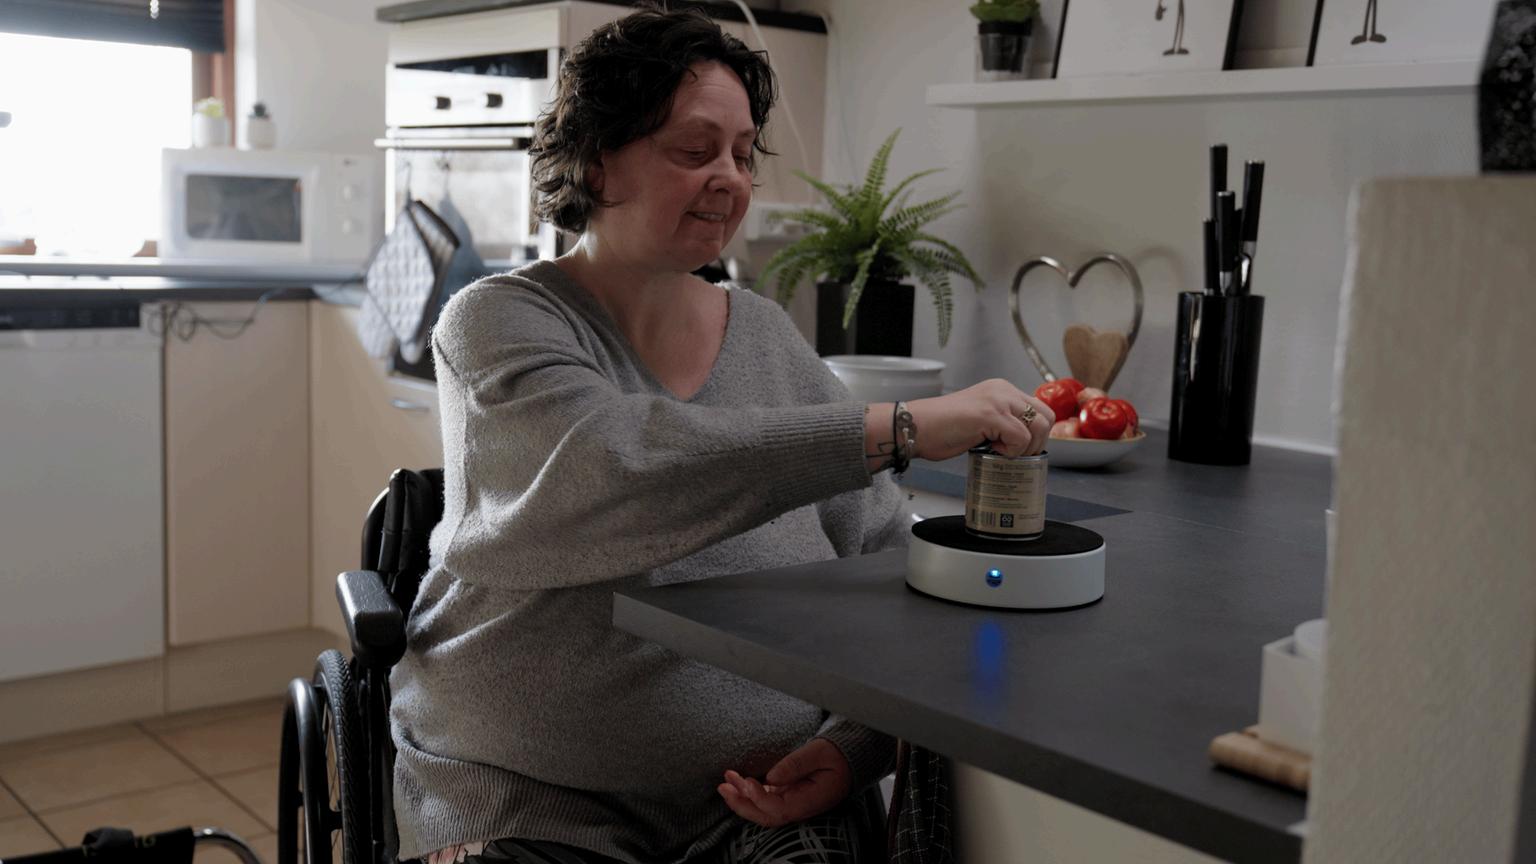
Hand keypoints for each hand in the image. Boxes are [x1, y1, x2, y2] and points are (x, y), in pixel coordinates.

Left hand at [717, 738, 851, 827]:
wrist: (849, 759)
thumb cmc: (837, 755)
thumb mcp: (819, 752)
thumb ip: (796, 764)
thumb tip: (771, 777)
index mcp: (811, 801)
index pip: (779, 810)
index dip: (760, 799)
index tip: (747, 782)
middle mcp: (800, 807)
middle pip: (766, 816)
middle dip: (742, 804)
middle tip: (724, 787)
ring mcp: (792, 803)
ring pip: (762, 809)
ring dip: (741, 797)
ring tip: (725, 782)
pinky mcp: (787, 796)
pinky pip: (764, 800)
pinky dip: (748, 792)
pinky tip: (736, 781)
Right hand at [908, 379, 1053, 459]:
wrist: (916, 428)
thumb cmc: (941, 429)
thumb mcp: (981, 420)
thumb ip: (1003, 422)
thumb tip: (1025, 442)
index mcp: (1001, 389)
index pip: (1039, 410)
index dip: (1036, 434)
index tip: (1020, 449)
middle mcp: (1003, 390)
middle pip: (1046, 417)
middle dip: (1036, 442)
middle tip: (1015, 454)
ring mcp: (997, 400)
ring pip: (1038, 427)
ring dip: (1025, 447)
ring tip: (1001, 451)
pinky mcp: (990, 414)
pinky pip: (1020, 437)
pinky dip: (1010, 450)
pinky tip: (990, 448)